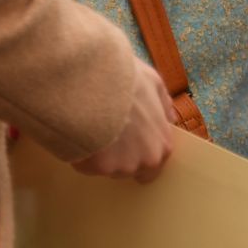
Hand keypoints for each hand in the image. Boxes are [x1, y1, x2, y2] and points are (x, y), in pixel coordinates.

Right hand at [71, 64, 173, 182]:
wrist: (92, 81)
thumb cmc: (124, 79)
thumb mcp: (152, 82)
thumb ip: (162, 105)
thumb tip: (168, 119)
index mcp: (162, 144)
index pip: (154, 166)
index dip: (139, 153)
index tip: (127, 142)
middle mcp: (145, 161)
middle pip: (130, 168)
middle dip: (119, 155)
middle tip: (106, 129)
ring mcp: (121, 167)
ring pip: (107, 167)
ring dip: (100, 153)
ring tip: (90, 126)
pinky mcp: (97, 168)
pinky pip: (87, 164)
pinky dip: (82, 151)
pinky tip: (78, 131)